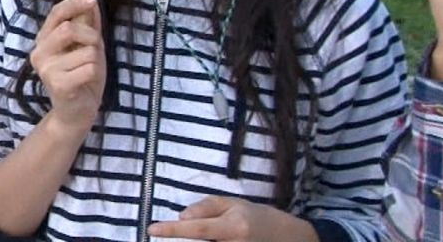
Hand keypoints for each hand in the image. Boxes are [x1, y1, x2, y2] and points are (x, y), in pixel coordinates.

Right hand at [28, 0, 105, 134]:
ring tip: (88, 71)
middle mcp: (39, 53)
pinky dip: (95, 74)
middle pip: (69, 29)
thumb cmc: (82, 78)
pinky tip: (85, 83)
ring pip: (85, 51)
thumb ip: (88, 26)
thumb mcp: (87, 48)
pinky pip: (89, 68)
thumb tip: (91, 3)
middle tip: (95, 48)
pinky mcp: (58, 84)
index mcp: (44, 40)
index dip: (73, 3)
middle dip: (91, 36)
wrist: (76, 112)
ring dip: (95, 60)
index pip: (56, 13)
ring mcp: (46, 69)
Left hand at [148, 196, 316, 240]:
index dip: (171, 230)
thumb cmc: (259, 217)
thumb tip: (181, 217)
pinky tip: (209, 238)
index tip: (151, 229)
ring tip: (201, 234)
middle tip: (166, 234)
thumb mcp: (234, 203)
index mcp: (232, 227)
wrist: (291, 238)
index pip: (195, 228)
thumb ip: (206, 207)